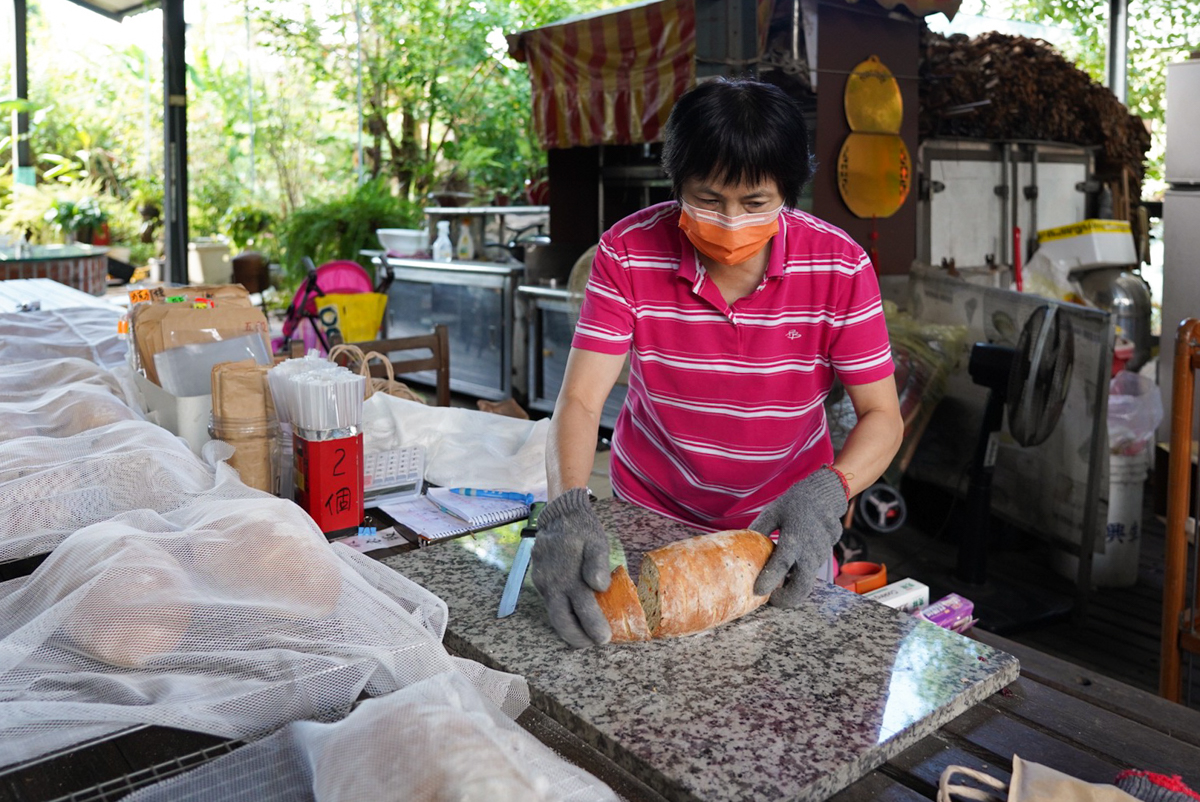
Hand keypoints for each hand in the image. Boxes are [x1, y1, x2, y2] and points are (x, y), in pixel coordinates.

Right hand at [530, 488, 612, 647]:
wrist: (558, 515)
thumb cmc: (582, 530)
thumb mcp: (596, 541)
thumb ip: (598, 563)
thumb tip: (599, 587)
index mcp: (569, 575)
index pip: (582, 608)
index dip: (593, 626)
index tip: (604, 638)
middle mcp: (552, 583)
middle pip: (561, 620)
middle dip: (577, 637)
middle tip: (592, 644)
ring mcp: (543, 583)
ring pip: (553, 614)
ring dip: (568, 629)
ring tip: (584, 637)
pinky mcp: (539, 581)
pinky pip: (550, 603)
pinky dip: (562, 614)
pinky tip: (573, 617)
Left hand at [750, 467, 848, 606]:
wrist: (822, 496)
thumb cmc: (793, 504)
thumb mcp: (772, 513)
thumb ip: (759, 531)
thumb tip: (741, 546)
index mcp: (793, 538)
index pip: (780, 565)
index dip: (769, 580)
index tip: (758, 592)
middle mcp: (810, 550)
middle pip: (802, 585)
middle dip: (787, 599)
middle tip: (773, 600)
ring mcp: (821, 555)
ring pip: (808, 580)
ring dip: (794, 586)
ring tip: (779, 584)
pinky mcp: (826, 555)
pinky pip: (812, 570)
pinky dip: (801, 574)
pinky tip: (792, 569)